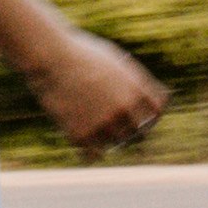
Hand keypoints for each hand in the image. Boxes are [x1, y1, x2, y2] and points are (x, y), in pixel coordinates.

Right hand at [32, 21, 168, 155]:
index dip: (150, 116)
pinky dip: (89, 150)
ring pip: (116, 142)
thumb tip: (141, 100)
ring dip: (107, 136)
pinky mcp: (83, 135)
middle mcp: (125, 108)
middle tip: (111, 121)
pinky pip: (94, 154)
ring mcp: (105, 123)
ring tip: (90, 121)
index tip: (141, 118)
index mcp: (137, 88)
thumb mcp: (115, 61)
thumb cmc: (80, 53)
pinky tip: (81, 138)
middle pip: (138, 131)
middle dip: (128, 127)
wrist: (51, 57)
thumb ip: (131, 82)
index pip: (156, 112)